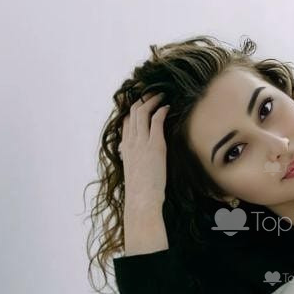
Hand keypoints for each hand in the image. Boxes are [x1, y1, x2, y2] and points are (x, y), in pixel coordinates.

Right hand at [119, 90, 169, 207]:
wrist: (141, 199)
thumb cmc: (140, 191)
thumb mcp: (134, 172)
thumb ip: (134, 161)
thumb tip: (137, 158)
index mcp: (126, 148)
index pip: (126, 121)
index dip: (133, 109)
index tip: (142, 102)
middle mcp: (131, 142)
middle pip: (133, 112)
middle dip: (142, 99)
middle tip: (153, 93)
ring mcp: (142, 142)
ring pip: (142, 112)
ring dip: (152, 100)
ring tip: (161, 95)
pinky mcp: (155, 145)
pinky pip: (156, 121)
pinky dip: (161, 110)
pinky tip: (168, 107)